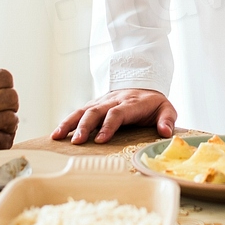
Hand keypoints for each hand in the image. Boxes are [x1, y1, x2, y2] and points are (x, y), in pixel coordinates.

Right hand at [51, 89, 176, 143]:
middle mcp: (113, 101)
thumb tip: (165, 132)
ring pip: (83, 110)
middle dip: (85, 126)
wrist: (142, 82)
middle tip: (76, 142)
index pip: (117, 113)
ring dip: (70, 123)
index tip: (100, 140)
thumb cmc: (153, 102)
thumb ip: (167, 119)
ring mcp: (102, 102)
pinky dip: (67, 122)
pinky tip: (57, 133)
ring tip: (58, 137)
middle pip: (95, 112)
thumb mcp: (166, 108)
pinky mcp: (94, 104)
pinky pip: (78, 112)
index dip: (108, 126)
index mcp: (131, 103)